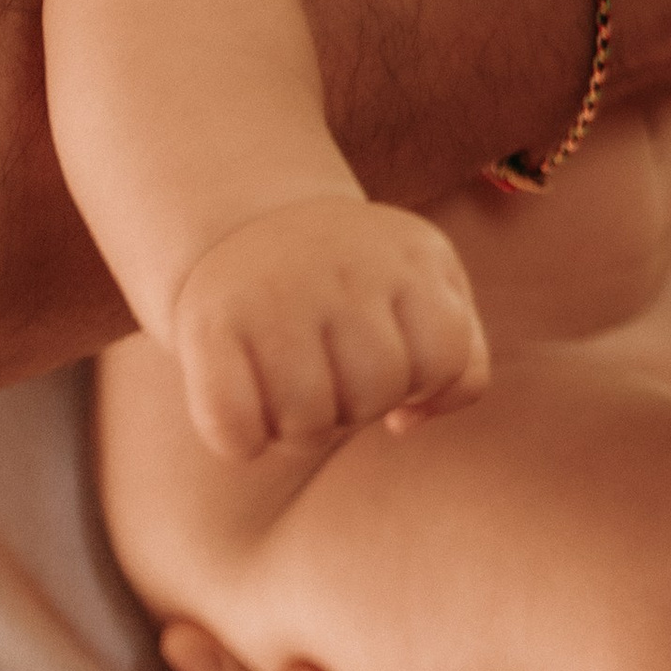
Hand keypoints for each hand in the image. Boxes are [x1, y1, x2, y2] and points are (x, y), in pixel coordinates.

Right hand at [170, 198, 488, 461]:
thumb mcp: (429, 290)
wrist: (254, 227)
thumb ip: (459, 361)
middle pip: (377, 394)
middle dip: (359, 407)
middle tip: (332, 375)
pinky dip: (243, 442)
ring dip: (301, 429)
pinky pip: (236, 433)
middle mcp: (346, 266)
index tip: (393, 364)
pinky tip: (245, 407)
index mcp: (411, 255)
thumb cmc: (359, 284)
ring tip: (292, 386)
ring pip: (309, 422)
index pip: (444, 358)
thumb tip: (404, 421)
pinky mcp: (211, 325)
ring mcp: (276, 293)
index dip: (421, 384)